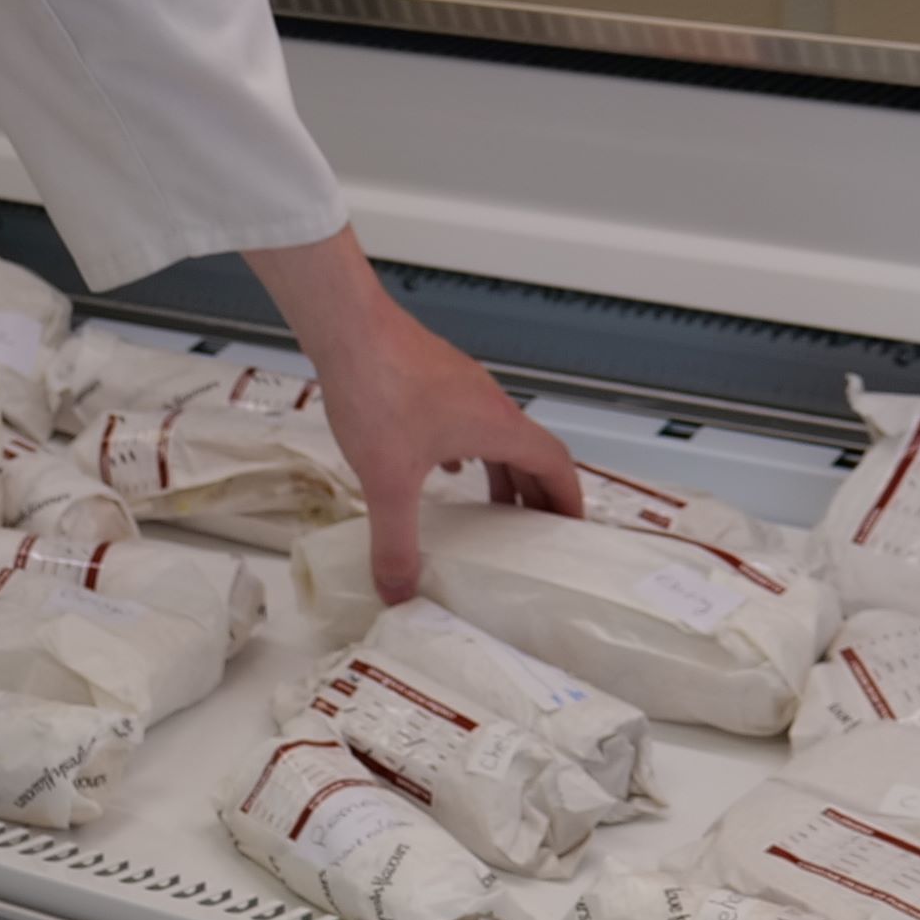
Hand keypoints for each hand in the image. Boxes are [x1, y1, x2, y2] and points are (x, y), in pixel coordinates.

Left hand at [245, 227, 577, 598]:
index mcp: (498, 426)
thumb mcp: (388, 480)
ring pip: (496, 435)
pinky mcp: (431, 377)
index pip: (556, 464)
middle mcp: (489, 403)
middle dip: (537, 494)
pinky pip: (465, 420)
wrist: (347, 326)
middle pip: (530, 452)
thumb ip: (395, 542)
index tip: (573, 531)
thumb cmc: (379, 391)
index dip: (569, 499)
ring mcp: (461, 386)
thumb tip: (398, 593)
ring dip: (503, 471)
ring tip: (494, 509)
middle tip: (536, 534)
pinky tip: (441, 467)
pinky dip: (467, 449)